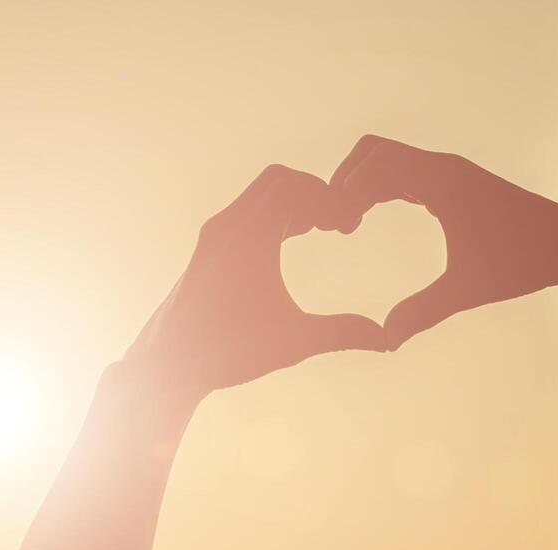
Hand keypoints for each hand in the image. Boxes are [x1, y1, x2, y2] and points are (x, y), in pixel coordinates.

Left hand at [124, 164, 385, 396]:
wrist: (171, 361)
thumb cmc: (229, 352)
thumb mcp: (295, 342)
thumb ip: (343, 333)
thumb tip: (387, 339)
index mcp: (250, 239)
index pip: (294, 187)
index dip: (328, 197)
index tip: (349, 222)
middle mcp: (228, 227)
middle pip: (278, 179)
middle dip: (313, 192)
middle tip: (338, 221)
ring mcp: (216, 234)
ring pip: (260, 194)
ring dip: (293, 202)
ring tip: (322, 228)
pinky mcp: (210, 245)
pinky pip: (248, 210)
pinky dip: (274, 213)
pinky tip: (295, 239)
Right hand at [327, 135, 557, 348]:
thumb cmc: (523, 262)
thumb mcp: (469, 289)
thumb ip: (424, 311)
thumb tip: (385, 339)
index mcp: (442, 181)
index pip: (374, 166)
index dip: (345, 191)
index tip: (337, 229)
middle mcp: (443, 166)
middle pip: (373, 151)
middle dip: (346, 181)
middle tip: (335, 224)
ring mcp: (449, 170)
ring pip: (388, 158)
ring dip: (362, 183)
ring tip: (348, 224)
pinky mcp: (455, 180)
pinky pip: (406, 170)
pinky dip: (381, 186)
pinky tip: (372, 218)